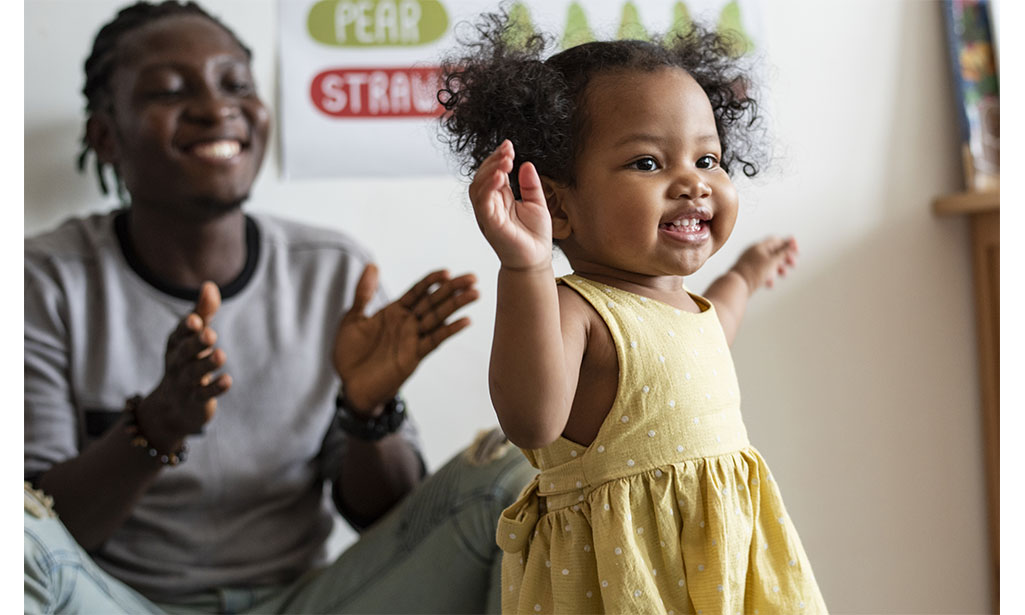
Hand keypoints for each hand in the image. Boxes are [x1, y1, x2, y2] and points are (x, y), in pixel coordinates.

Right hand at [137, 282, 231, 451]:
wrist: (172, 406)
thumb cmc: (187, 360)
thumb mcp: (192, 336)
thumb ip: (203, 312)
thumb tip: (210, 285)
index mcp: (176, 344)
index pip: (179, 333)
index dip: (187, 327)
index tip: (197, 320)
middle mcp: (178, 362)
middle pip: (186, 352)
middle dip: (196, 343)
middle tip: (210, 334)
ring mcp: (185, 383)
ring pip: (195, 373)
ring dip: (207, 364)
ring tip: (220, 355)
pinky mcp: (196, 401)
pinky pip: (204, 395)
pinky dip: (215, 388)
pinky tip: (227, 380)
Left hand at [333, 264, 478, 412]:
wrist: (350, 386)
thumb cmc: (350, 354)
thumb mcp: (353, 318)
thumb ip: (364, 293)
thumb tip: (372, 265)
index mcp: (394, 311)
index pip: (417, 291)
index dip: (431, 281)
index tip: (447, 271)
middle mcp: (407, 323)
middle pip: (433, 301)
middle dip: (453, 289)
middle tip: (472, 278)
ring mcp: (412, 338)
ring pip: (438, 317)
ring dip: (457, 305)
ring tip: (475, 293)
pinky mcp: (414, 355)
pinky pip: (434, 340)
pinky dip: (449, 330)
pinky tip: (465, 321)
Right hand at [469, 139, 552, 269]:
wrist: (536, 260)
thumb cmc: (535, 236)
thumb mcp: (536, 203)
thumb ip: (530, 184)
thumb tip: (526, 164)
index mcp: (500, 199)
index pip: (492, 173)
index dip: (497, 158)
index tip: (509, 145)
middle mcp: (490, 206)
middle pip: (482, 177)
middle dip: (493, 161)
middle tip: (508, 151)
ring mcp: (488, 215)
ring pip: (478, 188)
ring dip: (489, 171)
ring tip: (505, 161)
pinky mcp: (490, 225)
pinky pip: (483, 203)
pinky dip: (488, 188)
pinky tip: (500, 177)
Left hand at [731, 236, 798, 292]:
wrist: (736, 286)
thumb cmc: (753, 272)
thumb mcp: (772, 261)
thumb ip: (783, 251)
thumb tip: (791, 241)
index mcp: (759, 246)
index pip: (777, 240)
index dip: (789, 244)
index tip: (797, 251)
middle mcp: (754, 252)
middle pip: (774, 252)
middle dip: (785, 258)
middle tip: (793, 265)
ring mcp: (751, 262)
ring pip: (769, 263)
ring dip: (778, 268)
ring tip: (784, 275)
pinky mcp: (749, 273)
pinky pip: (762, 272)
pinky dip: (769, 277)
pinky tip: (769, 284)